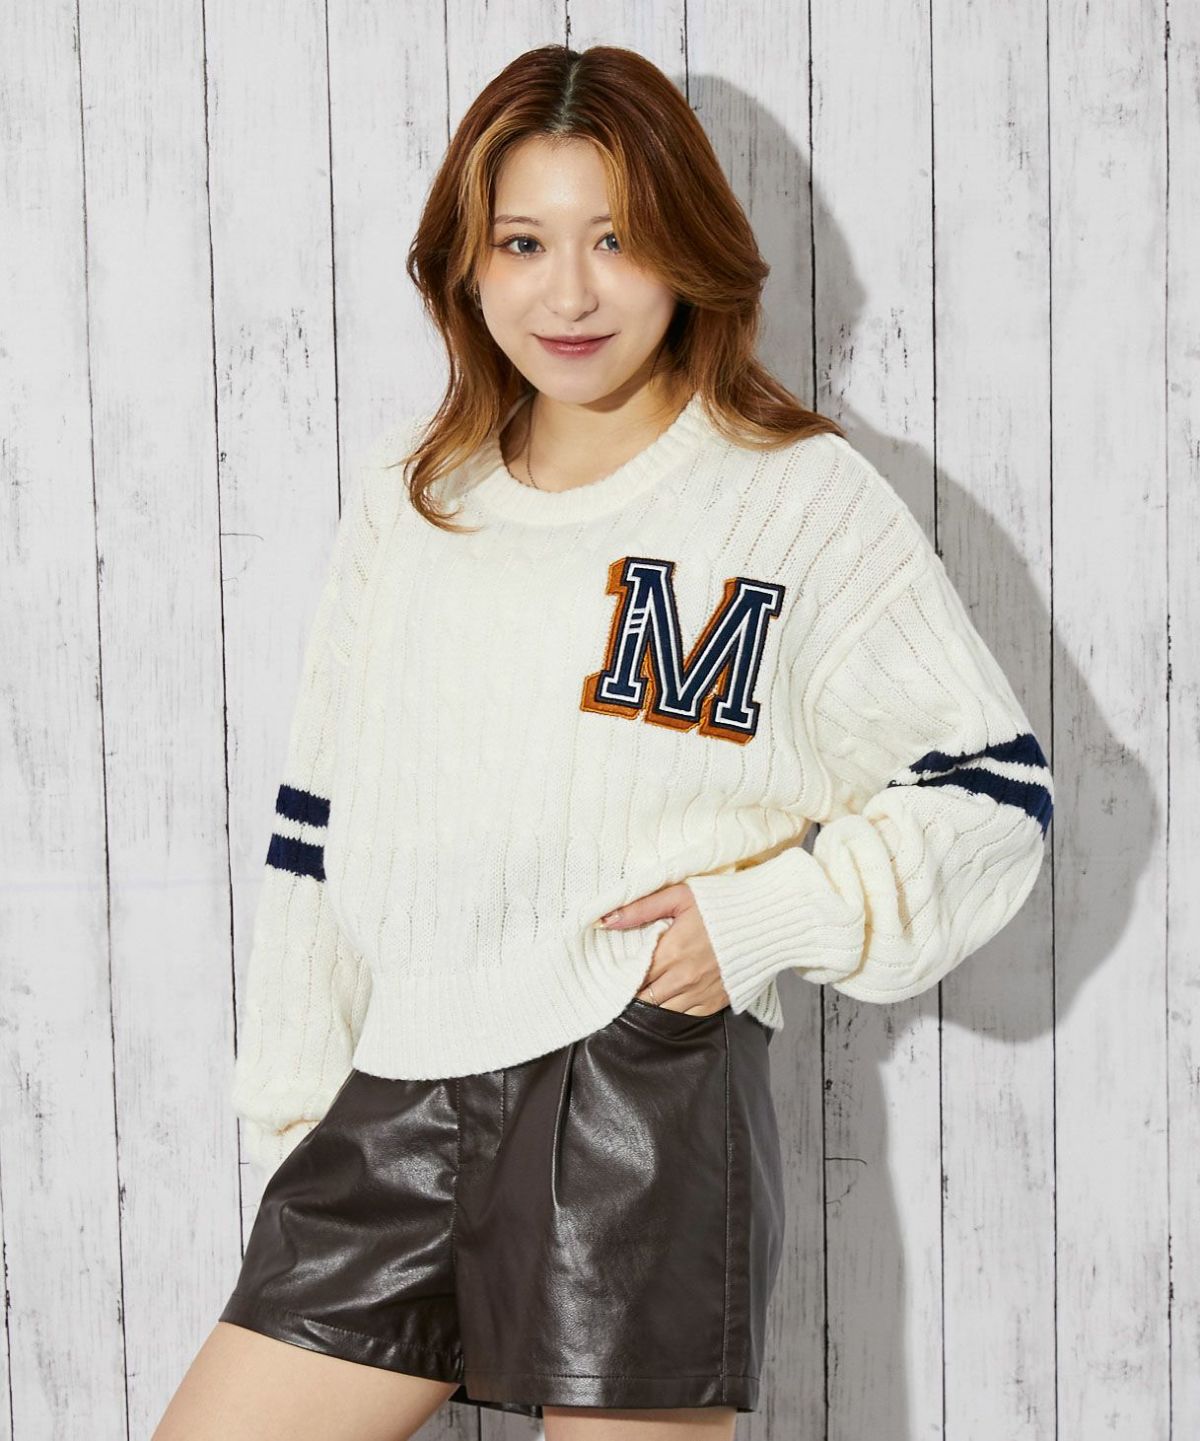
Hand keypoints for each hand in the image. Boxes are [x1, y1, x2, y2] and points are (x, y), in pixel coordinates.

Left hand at [596, 882, 730, 1014]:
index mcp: (671, 952)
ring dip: (654, 1001)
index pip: (633, 976)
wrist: (766, 919)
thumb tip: (604, 921)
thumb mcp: (678, 895)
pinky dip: (677, 1008)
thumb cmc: (720, 902)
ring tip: (650, 989)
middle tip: (628, 983)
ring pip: (663, 1010)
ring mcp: (702, 993)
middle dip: (634, 992)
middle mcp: (684, 978)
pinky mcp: (717, 1001)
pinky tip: (674, 994)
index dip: (622, 976)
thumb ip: (638, 910)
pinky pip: (687, 1015)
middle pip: (644, 998)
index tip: (615, 973)